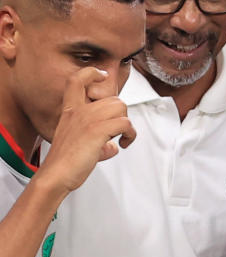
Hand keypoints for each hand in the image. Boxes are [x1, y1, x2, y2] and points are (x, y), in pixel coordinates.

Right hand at [36, 67, 136, 195]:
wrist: (56, 175)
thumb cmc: (65, 163)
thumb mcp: (79, 144)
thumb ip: (97, 141)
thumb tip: (112, 147)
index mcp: (70, 111)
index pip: (77, 80)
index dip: (91, 73)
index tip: (102, 76)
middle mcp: (78, 111)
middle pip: (112, 98)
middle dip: (122, 114)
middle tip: (118, 131)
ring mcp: (87, 120)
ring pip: (121, 107)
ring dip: (127, 124)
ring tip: (122, 137)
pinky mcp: (97, 131)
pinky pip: (125, 123)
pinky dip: (130, 134)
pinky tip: (123, 144)